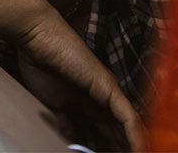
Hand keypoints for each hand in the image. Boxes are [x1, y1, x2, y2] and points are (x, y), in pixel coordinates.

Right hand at [14, 3, 147, 150]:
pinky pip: (128, 117)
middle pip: (117, 130)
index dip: (107, 146)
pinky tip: (140, 149)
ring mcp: (107, 91)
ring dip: (132, 145)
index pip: (104, 130)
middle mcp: (101, 96)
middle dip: (120, 147)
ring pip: (128, 125)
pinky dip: (135, 135)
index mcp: (87, 101)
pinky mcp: (109, 87)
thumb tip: (69, 141)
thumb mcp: (51, 104)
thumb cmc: (39, 64)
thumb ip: (64, 122)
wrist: (38, 36)